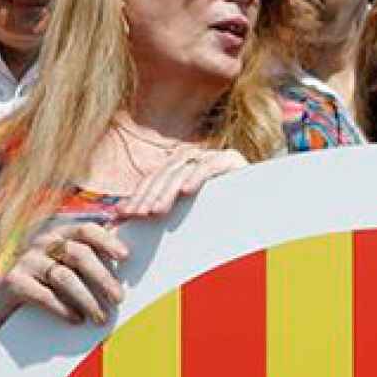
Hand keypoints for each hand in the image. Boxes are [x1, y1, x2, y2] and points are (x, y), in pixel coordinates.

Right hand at [0, 222, 129, 330]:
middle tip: (119, 299)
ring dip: (87, 299)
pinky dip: (63, 308)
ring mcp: (27, 260)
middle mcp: (43, 242)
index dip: (107, 241)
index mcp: (61, 234)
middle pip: (79, 255)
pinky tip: (76, 319)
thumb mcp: (67, 265)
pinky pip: (43, 295)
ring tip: (101, 317)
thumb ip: (91, 261)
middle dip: (103, 278)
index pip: (86, 230)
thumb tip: (128, 270)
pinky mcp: (13, 281)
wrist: (0, 299)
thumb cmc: (47, 281)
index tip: (125, 257)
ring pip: (64, 277)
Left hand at [117, 148, 246, 218]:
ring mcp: (213, 156)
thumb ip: (154, 211)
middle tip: (137, 216)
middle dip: (149, 196)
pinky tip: (187, 191)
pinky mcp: (232, 159)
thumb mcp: (180, 215)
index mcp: (180, 167)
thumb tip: (115, 218)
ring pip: (183, 170)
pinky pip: (210, 166)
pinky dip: (197, 177)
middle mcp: (195, 158)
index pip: (153, 179)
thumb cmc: (218, 220)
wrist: (261, 210)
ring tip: (156, 211)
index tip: (123, 215)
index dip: (137, 196)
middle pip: (165, 174)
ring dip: (168, 191)